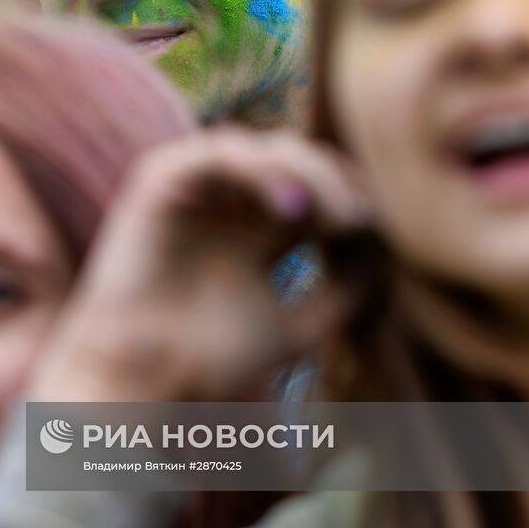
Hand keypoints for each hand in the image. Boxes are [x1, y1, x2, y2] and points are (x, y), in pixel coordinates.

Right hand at [31, 127, 370, 401]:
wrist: (144, 381)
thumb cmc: (212, 359)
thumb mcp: (303, 325)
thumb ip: (348, 292)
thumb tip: (384, 248)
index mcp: (259, 225)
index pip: (317, 185)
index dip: (350, 196)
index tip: (376, 231)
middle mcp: (229, 198)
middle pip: (297, 158)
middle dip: (336, 181)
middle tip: (360, 220)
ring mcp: (196, 185)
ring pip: (263, 146)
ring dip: (308, 172)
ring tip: (333, 215)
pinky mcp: (163, 178)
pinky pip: (218, 152)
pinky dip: (260, 169)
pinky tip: (291, 206)